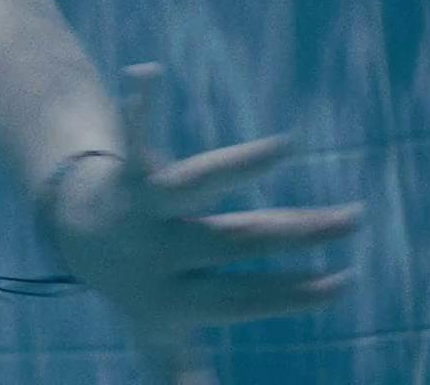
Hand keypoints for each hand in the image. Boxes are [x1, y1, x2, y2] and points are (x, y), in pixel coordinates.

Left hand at [38, 63, 361, 383]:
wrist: (77, 235)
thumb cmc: (140, 285)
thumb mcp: (163, 333)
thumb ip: (185, 373)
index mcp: (175, 298)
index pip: (241, 299)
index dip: (290, 295)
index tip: (341, 281)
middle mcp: (162, 252)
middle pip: (235, 240)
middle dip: (296, 233)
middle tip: (352, 219)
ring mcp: (146, 210)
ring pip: (196, 186)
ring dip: (238, 165)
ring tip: (284, 147)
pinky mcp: (131, 171)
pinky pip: (135, 137)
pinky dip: (140, 106)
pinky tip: (145, 73)